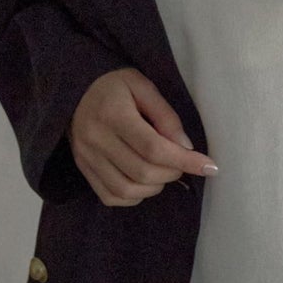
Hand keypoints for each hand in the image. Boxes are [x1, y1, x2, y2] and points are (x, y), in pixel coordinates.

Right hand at [67, 67, 217, 206]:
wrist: (73, 89)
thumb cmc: (114, 85)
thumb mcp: (143, 86)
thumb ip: (166, 116)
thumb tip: (185, 148)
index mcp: (112, 114)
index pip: (153, 148)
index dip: (185, 161)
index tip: (210, 167)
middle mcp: (95, 139)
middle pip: (142, 172)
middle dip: (172, 172)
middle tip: (181, 161)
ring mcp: (86, 158)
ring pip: (127, 190)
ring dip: (155, 186)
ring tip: (163, 170)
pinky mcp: (83, 169)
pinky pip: (111, 197)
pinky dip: (134, 197)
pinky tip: (144, 181)